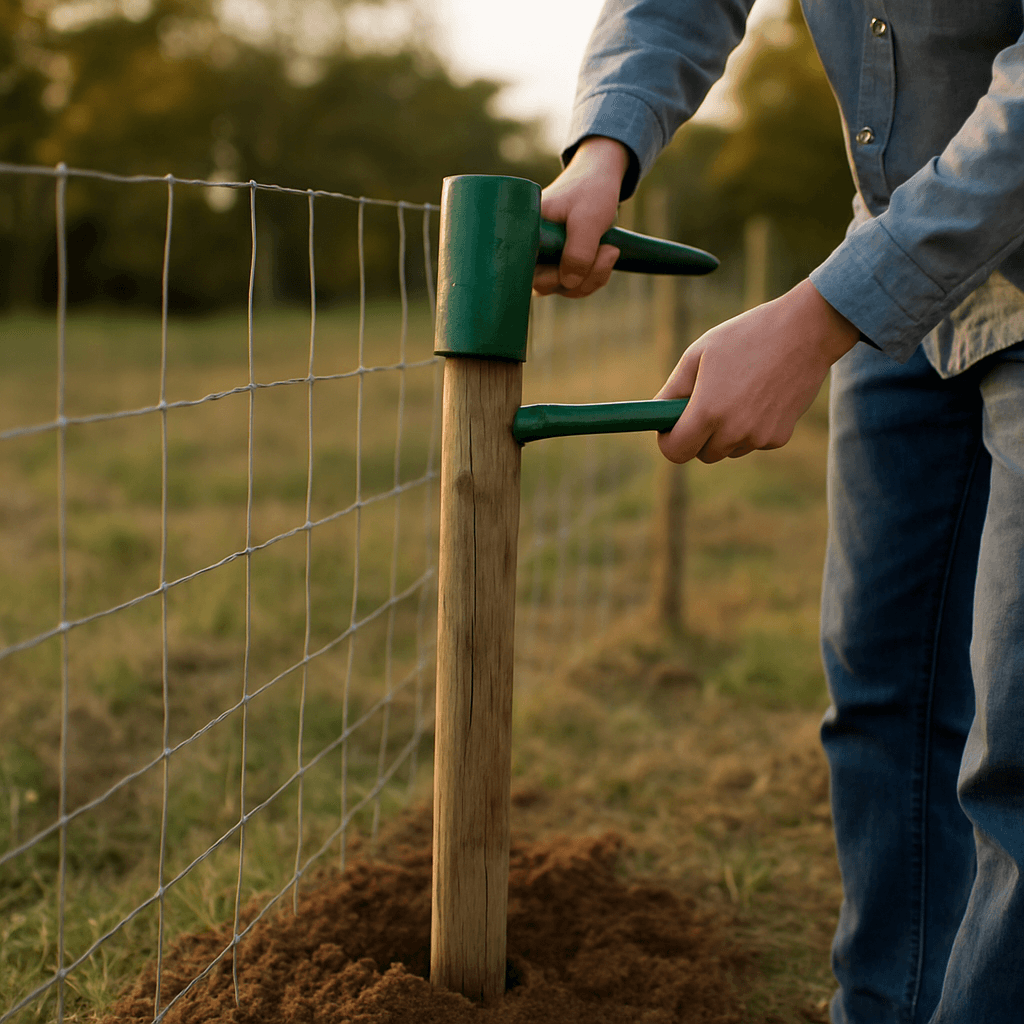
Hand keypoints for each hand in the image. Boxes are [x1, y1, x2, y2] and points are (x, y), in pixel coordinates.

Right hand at [532, 136, 628, 297]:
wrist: (601, 178)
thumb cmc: (590, 191)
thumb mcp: (588, 219)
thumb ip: (578, 252)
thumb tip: (568, 283)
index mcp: (526, 234)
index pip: (524, 272)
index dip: (550, 278)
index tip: (576, 266)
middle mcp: (530, 249)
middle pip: (546, 285)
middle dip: (582, 277)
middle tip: (608, 252)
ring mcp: (546, 259)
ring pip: (564, 287)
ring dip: (592, 277)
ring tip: (610, 250)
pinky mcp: (561, 264)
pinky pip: (576, 284)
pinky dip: (595, 276)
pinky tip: (607, 255)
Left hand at [656, 279, 859, 463]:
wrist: (805, 332)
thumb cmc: (746, 337)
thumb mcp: (699, 354)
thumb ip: (673, 389)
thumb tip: (656, 413)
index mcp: (707, 411)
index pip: (676, 452)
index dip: (670, 441)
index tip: (670, 428)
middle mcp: (733, 431)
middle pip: (702, 453)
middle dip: (698, 435)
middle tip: (706, 403)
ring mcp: (758, 437)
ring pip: (728, 449)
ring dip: (725, 432)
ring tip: (738, 392)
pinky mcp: (779, 438)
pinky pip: (753, 442)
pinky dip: (751, 428)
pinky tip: (761, 396)